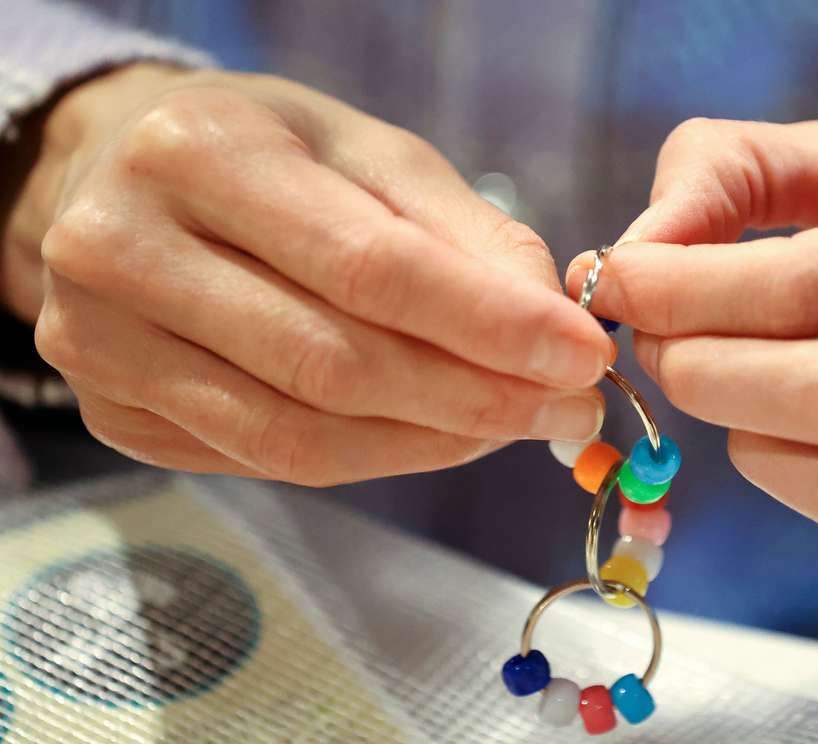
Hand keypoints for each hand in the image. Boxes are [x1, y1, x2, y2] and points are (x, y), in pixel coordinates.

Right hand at [7, 64, 611, 484]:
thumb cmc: (268, 154)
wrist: (122, 178)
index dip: (489, 325)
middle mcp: (122, 247)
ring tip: (514, 426)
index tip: (582, 356)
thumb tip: (552, 326)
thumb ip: (465, 234)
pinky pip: (265, 461)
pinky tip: (434, 438)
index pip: (369, 265)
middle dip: (475, 398)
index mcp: (199, 151)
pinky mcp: (110, 410)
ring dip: (431, 444)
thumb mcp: (371, 154)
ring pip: (298, 435)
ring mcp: (99, 341)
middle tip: (567, 410)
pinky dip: (370, 459)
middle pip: (333, 364)